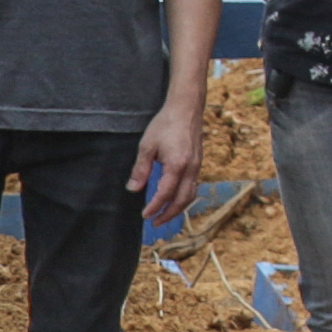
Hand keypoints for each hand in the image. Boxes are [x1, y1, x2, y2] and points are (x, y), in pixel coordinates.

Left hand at [133, 93, 203, 226]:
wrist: (186, 108)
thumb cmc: (166, 124)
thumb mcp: (147, 146)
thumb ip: (141, 170)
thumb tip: (133, 189)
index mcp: (177, 165)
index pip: (165, 194)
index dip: (155, 207)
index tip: (145, 215)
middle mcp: (191, 168)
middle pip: (182, 200)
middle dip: (169, 214)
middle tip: (155, 222)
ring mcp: (197, 166)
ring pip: (191, 195)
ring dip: (178, 208)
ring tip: (165, 215)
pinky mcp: (198, 162)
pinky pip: (194, 185)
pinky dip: (185, 197)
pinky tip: (175, 199)